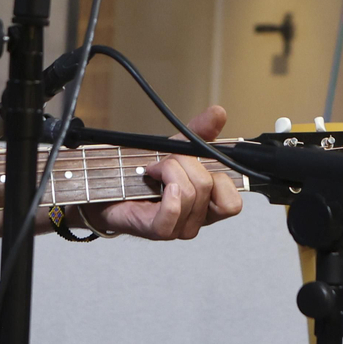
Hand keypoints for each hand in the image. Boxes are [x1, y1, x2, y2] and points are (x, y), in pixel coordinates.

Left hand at [87, 106, 244, 239]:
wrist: (109, 187)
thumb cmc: (144, 175)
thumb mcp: (176, 148)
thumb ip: (200, 132)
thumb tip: (219, 113)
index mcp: (208, 205)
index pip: (233, 202)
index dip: (220, 178)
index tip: (198, 163)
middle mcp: (198, 220)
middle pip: (207, 186)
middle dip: (184, 163)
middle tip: (165, 162)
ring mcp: (179, 228)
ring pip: (189, 192)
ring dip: (168, 171)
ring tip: (153, 170)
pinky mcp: (158, 230)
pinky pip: (173, 211)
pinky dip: (168, 193)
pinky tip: (156, 181)